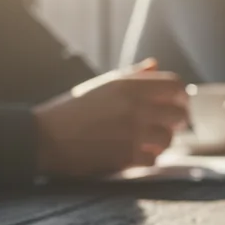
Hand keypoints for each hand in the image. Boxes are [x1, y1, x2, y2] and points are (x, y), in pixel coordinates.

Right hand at [33, 59, 187, 177]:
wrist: (42, 137)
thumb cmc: (71, 111)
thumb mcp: (101, 86)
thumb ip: (132, 76)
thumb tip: (154, 65)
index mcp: (128, 85)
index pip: (175, 85)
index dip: (181, 96)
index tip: (177, 103)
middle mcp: (133, 106)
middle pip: (179, 113)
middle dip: (177, 121)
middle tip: (168, 126)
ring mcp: (131, 132)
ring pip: (169, 138)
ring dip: (163, 142)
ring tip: (151, 141)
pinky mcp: (125, 156)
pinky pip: (154, 159)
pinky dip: (149, 159)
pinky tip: (139, 155)